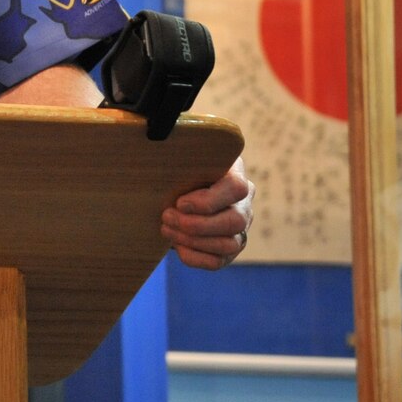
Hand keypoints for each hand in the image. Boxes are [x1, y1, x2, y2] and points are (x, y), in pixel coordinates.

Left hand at [162, 155, 252, 269]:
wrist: (176, 188)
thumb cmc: (176, 168)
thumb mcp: (180, 157)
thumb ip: (176, 151)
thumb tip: (157, 140)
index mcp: (235, 175)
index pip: (236, 188)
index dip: (208, 200)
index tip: (179, 202)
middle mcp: (244, 204)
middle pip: (234, 221)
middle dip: (196, 225)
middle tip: (167, 217)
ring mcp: (240, 229)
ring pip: (228, 244)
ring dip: (192, 241)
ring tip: (166, 229)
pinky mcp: (229, 249)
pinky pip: (218, 261)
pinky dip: (194, 257)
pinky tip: (176, 245)